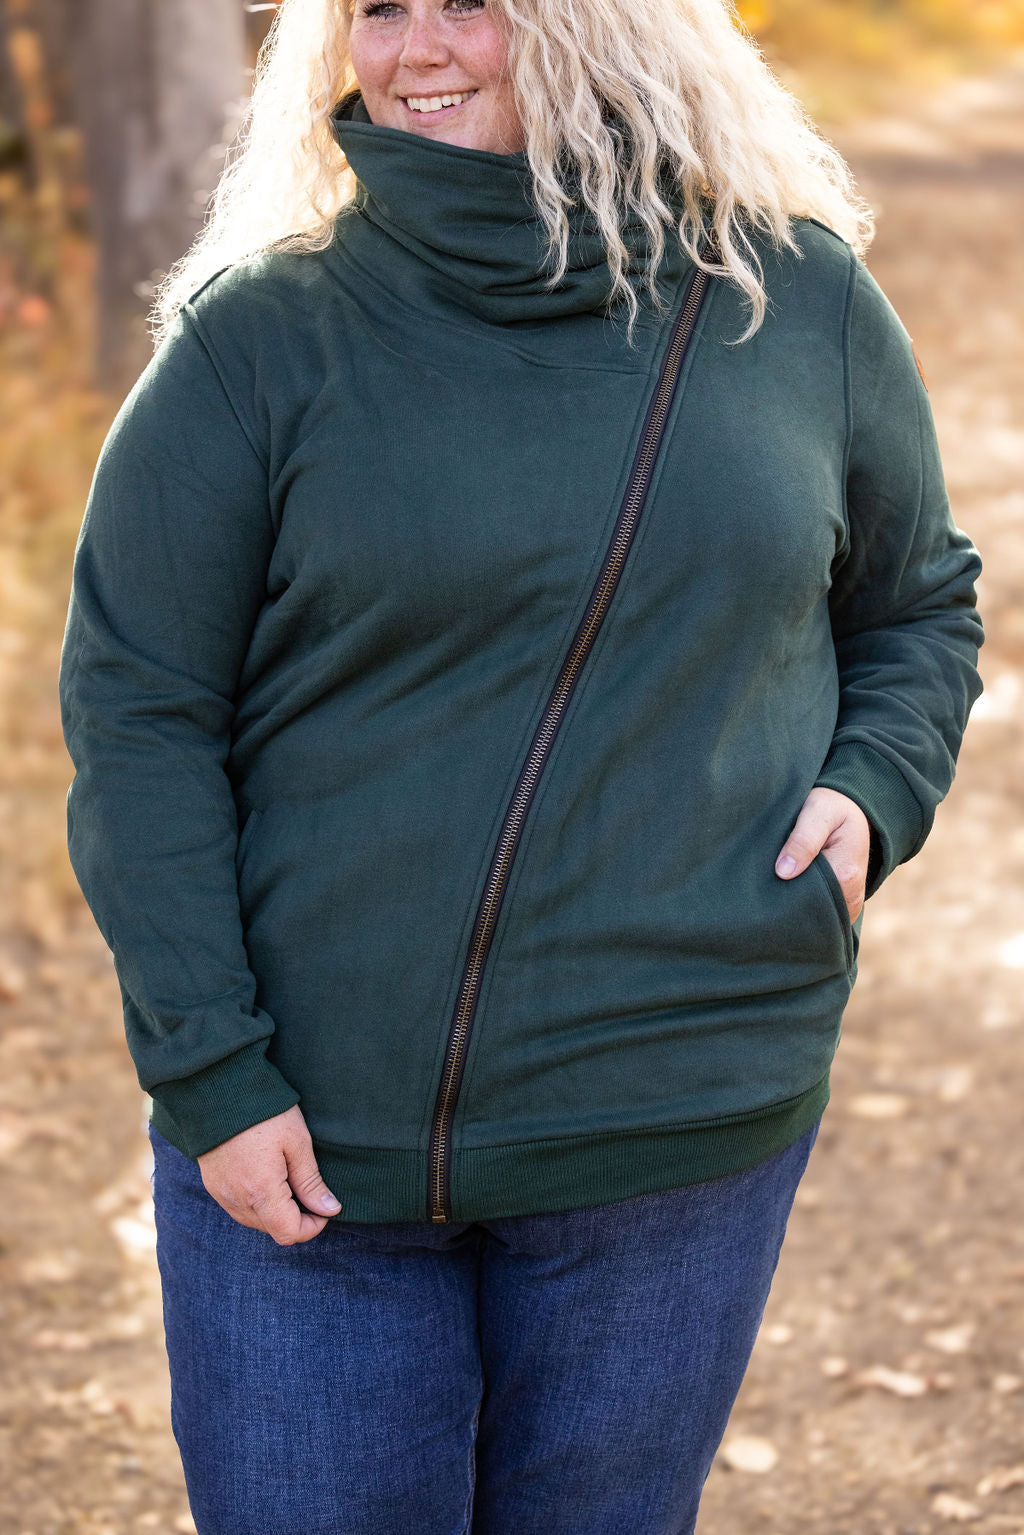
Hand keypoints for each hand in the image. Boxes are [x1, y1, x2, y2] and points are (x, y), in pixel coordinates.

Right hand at [197, 1103, 341, 1244]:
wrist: (220, 1090)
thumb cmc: (265, 1112)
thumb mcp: (297, 1142)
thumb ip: (311, 1181)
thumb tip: (330, 1210)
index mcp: (261, 1191)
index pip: (289, 1233)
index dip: (312, 1226)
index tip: (324, 1207)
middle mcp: (237, 1200)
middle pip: (273, 1230)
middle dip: (296, 1218)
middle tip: (310, 1190)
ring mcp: (222, 1194)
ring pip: (255, 1221)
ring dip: (276, 1212)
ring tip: (288, 1180)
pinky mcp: (213, 1185)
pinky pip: (238, 1208)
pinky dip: (257, 1203)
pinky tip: (267, 1178)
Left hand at [774, 786, 870, 922]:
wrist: (850, 808)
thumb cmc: (831, 807)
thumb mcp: (817, 812)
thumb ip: (802, 840)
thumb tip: (783, 872)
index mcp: (845, 873)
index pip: (810, 901)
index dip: (785, 896)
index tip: (765, 889)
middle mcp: (852, 895)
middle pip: (813, 912)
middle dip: (789, 905)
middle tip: (764, 892)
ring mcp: (850, 902)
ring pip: (817, 915)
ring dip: (796, 906)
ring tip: (775, 892)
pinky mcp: (844, 903)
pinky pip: (822, 913)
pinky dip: (805, 906)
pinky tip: (788, 895)